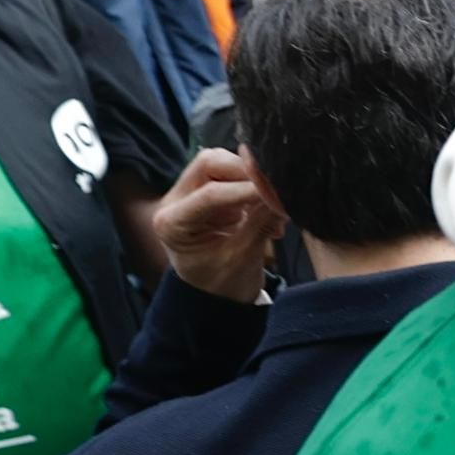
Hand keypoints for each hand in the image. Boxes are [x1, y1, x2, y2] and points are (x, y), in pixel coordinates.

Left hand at [151, 145, 283, 302]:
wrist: (216, 292)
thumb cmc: (223, 283)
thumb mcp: (242, 258)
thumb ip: (260, 221)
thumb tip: (282, 192)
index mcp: (172, 222)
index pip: (211, 193)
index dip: (250, 190)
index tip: (281, 196)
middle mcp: (175, 200)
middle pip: (211, 163)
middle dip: (249, 174)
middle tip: (277, 194)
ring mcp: (192, 191)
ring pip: (224, 161)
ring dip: (254, 177)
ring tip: (273, 206)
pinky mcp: (210, 187)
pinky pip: (235, 172)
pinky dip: (256, 184)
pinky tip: (269, 208)